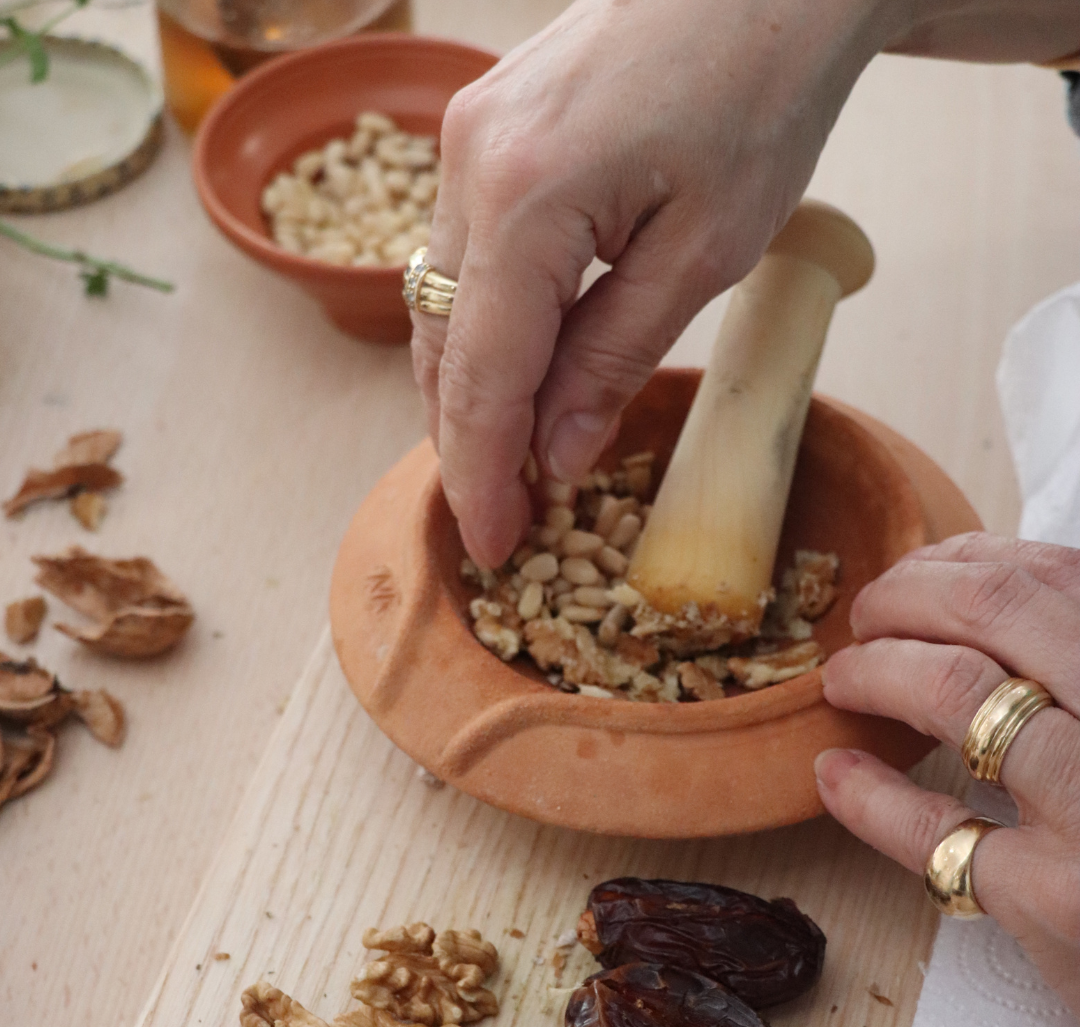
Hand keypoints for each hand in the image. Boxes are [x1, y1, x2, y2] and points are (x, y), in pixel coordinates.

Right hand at [412, 0, 895, 566]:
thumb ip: (613, 358)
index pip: (479, 377)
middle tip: (507, 514)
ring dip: (471, 388)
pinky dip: (483, 327)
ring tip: (513, 456)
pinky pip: (459, 258)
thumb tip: (555, 452)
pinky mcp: (478, 135)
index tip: (494, 544)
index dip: (482, 473)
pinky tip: (519, 367)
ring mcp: (462, 142)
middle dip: (468, 442)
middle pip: (440, 347)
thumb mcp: (703, 253)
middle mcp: (467, 167)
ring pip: (439, 306)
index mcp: (524, 200)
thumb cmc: (757, 99)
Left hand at [816, 533, 1079, 1013]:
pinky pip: (933, 827)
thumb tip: (985, 595)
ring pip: (955, 691)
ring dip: (875, 669)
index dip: (964, 562)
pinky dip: (867, 794)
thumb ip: (1075, 669)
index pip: (1054, 575)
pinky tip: (837, 772)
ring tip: (843, 678)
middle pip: (992, 605)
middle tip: (867, 616)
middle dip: (904, 595)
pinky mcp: (1058, 904)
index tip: (921, 574)